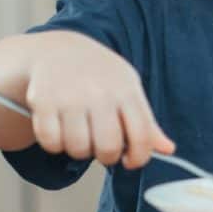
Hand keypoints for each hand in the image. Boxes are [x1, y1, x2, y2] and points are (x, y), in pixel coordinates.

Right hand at [23, 31, 174, 169]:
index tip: (130, 160)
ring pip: (78, 149)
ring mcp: (70, 97)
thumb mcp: (127, 89)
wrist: (56, 50)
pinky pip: (51, 142)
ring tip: (79, 134)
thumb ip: (146, 122)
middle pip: (108, 148)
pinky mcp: (43, 101)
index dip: (139, 158)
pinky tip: (58, 129)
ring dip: (78, 150)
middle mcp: (100, 94)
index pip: (142, 136)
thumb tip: (169, 149)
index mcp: (126, 91)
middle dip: (106, 157)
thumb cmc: (99, 76)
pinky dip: (53, 143)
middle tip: (100, 147)